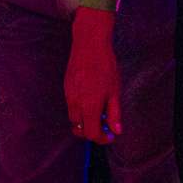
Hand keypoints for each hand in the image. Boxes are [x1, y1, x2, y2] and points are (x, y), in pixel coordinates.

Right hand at [64, 14, 121, 144]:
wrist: (89, 43)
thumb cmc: (105, 66)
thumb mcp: (115, 90)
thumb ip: (114, 113)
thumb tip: (116, 131)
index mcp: (89, 106)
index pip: (91, 134)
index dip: (102, 139)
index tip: (110, 136)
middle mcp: (75, 104)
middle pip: (79, 130)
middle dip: (92, 131)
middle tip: (105, 124)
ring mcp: (68, 95)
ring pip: (74, 119)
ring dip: (85, 121)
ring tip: (99, 109)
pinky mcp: (66, 88)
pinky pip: (71, 106)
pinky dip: (80, 110)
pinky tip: (91, 98)